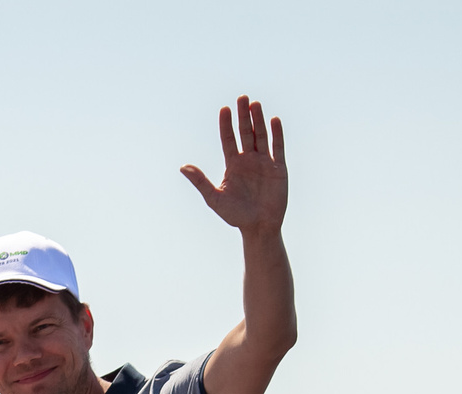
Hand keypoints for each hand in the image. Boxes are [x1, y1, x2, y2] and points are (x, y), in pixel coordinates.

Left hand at [180, 98, 285, 235]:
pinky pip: (278, 147)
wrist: (258, 227)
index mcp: (232, 164)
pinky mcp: (278, 168)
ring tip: (255, 104)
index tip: (224, 109)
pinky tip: (273, 120)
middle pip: (245, 132)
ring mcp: (264, 162)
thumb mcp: (214, 199)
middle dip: (243, 115)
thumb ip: (200, 182)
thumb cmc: (235, 215)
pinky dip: (276, 134)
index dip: (226, 124)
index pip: (228, 139)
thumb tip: (182, 167)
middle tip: (242, 97)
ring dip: (258, 120)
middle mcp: (248, 159)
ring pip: (261, 136)